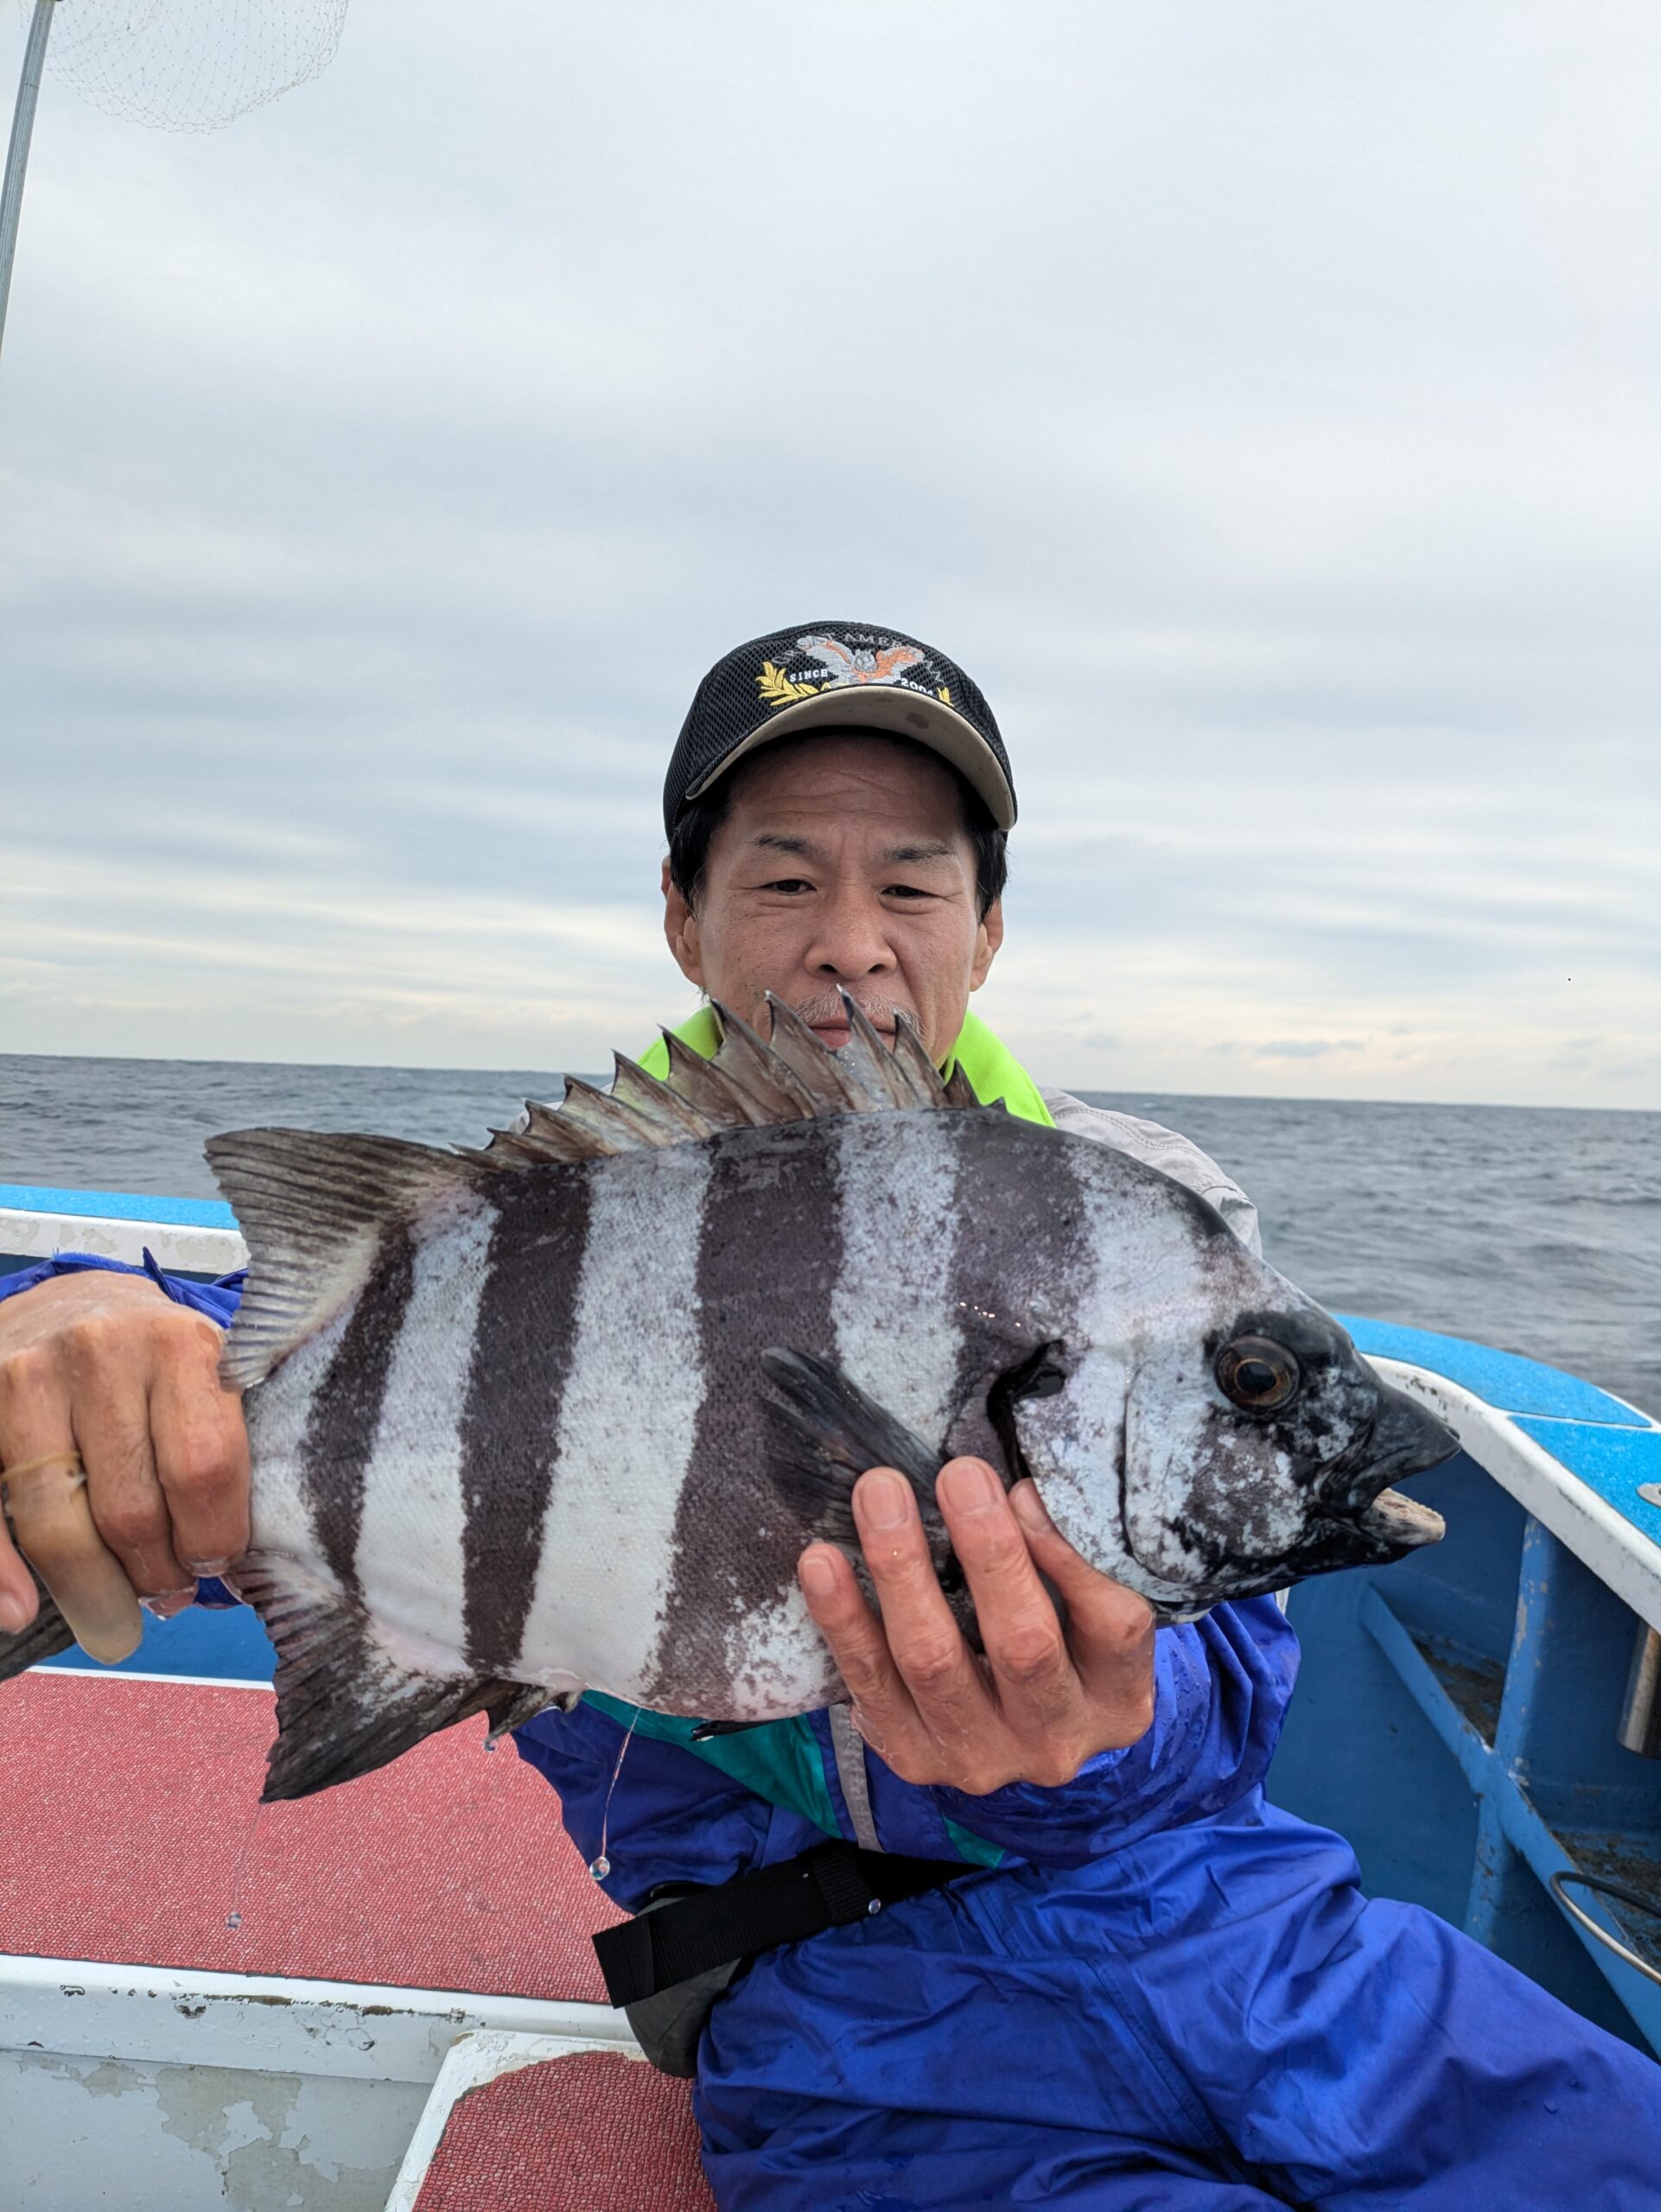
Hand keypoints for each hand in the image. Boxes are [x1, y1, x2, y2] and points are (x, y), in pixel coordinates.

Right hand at [0, 1273, 248, 1645]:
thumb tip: (225, 1568)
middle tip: (166, 1596)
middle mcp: (102, 1353)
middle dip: (155, 1576)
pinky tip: (23, 1611)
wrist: (74, 1301)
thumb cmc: (155, 1359)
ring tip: (115, 1618)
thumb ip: (221, 1447)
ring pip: (60, 1524)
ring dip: (92, 1591)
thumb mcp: (207, 1375)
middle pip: (131, 1509)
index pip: (204, 1469)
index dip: (214, 1538)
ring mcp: (29, 1378)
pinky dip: (5, 1574)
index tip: (215, 1566)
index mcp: (180, 1344)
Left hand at [798, 1458, 1155, 1793]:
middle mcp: (1056, 1742)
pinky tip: (822, 1562)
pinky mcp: (914, 1759)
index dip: (1071, 1559)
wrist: (1010, 1728)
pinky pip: (870, 1687)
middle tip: (956, 1474)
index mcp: (1120, 1700)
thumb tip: (1017, 1495)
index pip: (1114, 1627)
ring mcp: (982, 1761)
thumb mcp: (1086, 1609)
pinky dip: (843, 1620)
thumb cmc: (1057, 1640)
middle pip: (1023, 1646)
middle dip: (986, 1551)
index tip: (1025, 1489)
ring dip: (902, 1571)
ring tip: (879, 1495)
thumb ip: (1065, 1559)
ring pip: (934, 1664)